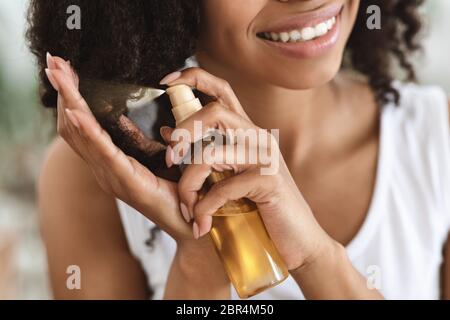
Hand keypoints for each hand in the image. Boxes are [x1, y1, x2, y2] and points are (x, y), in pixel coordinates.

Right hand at [44, 54, 228, 297]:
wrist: (192, 223)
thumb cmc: (175, 190)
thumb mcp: (154, 157)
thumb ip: (136, 140)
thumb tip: (123, 118)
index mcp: (109, 162)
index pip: (82, 125)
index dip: (70, 97)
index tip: (63, 69)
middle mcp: (103, 169)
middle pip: (74, 125)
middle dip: (64, 92)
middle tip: (53, 62)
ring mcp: (111, 176)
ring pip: (82, 134)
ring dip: (70, 102)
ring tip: (58, 74)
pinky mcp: (126, 182)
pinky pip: (103, 152)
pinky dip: (89, 131)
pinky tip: (77, 111)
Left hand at [159, 68, 336, 270]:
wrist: (298, 239)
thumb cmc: (259, 208)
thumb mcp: (228, 175)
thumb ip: (203, 153)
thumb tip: (167, 132)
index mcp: (246, 132)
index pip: (221, 89)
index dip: (192, 78)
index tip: (165, 83)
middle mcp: (257, 137)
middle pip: (213, 111)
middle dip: (183, 132)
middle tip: (170, 159)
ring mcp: (265, 157)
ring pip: (211, 152)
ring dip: (189, 183)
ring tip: (187, 208)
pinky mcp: (270, 180)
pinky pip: (224, 187)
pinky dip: (206, 206)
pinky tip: (203, 222)